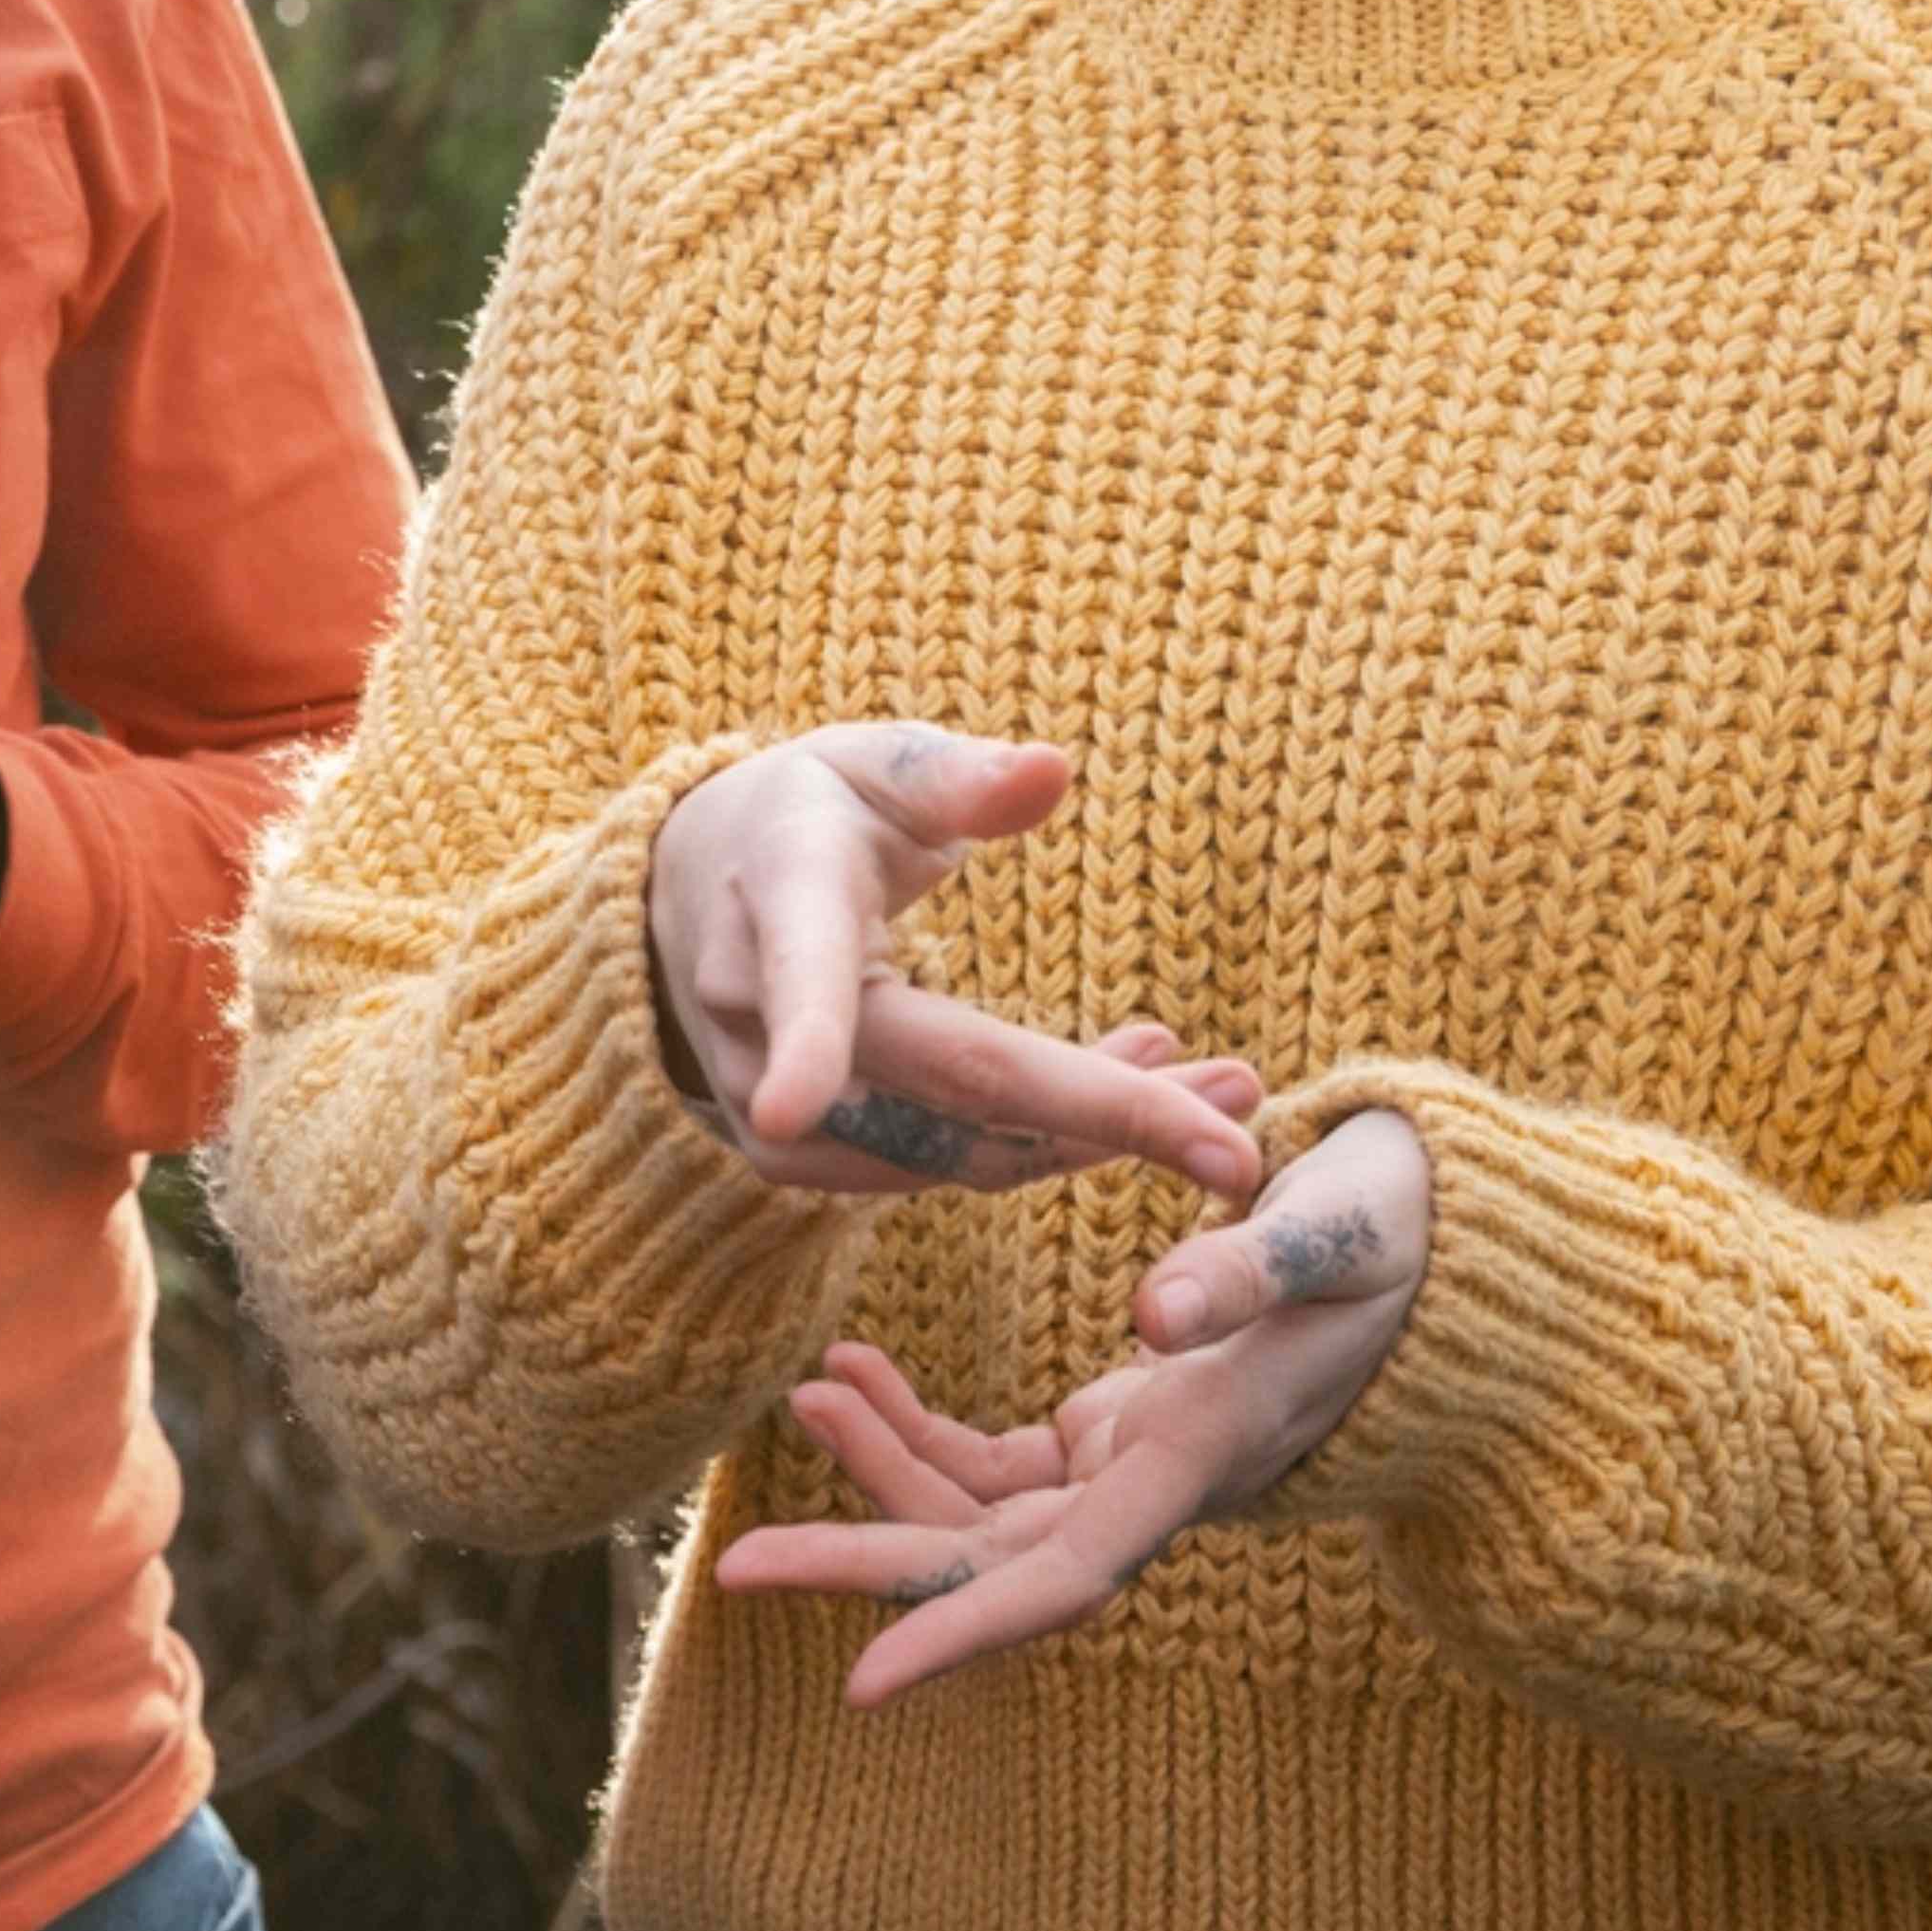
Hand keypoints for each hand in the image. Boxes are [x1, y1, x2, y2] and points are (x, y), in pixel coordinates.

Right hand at [644, 723, 1262, 1206]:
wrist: (694, 895)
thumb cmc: (808, 813)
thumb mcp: (871, 763)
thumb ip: (956, 776)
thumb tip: (1051, 770)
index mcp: (780, 897)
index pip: (798, 974)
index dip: (802, 1041)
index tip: (791, 1105)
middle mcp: (759, 1017)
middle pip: (942, 1088)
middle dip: (1098, 1120)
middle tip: (1237, 1146)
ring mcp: (771, 1106)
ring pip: (958, 1150)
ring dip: (1100, 1135)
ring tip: (1224, 1092)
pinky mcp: (800, 1162)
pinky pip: (946, 1167)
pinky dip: (1048, 1145)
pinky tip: (1135, 1100)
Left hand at [716, 1104, 1430, 1696]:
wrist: (1437, 1249)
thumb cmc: (1398, 1236)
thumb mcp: (1334, 1232)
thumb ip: (1249, 1269)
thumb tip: (1151, 1316)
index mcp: (1196, 1457)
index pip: (1061, 1576)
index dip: (964, 1631)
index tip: (862, 1685)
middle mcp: (1153, 1485)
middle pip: (989, 1561)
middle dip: (866, 1564)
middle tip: (734, 1566)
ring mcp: (1129, 1463)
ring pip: (978, 1510)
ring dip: (881, 1468)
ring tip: (803, 1389)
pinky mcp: (1115, 1430)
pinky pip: (994, 1460)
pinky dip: (917, 1426)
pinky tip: (854, 1372)